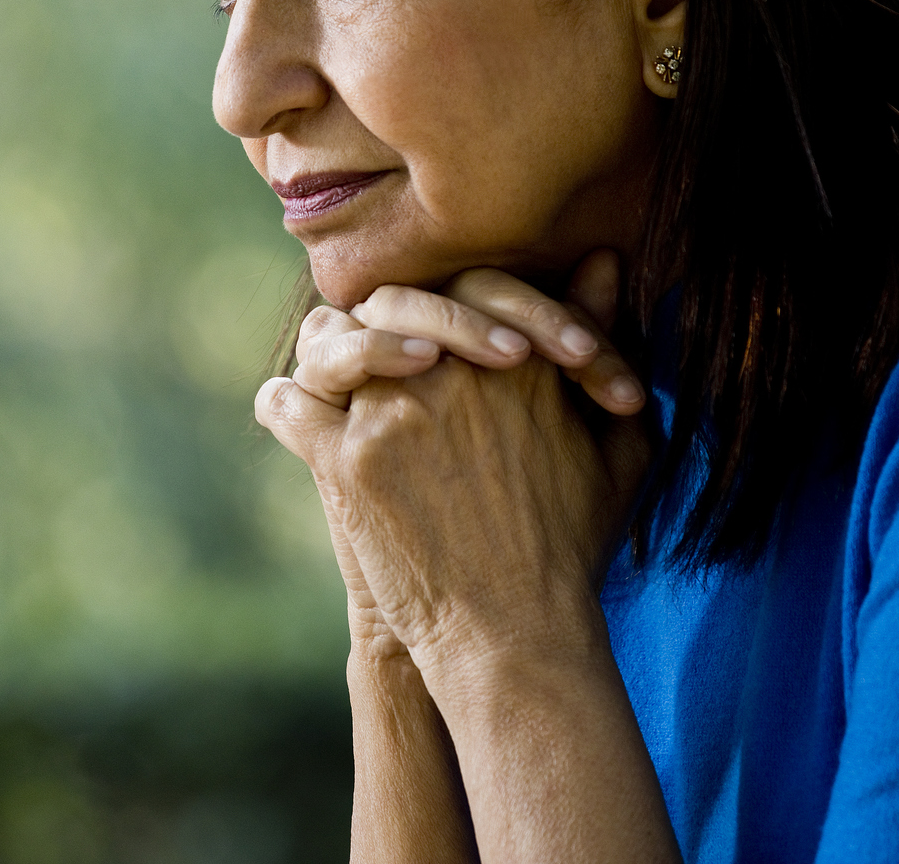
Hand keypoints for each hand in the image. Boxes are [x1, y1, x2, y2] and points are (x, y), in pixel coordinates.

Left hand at [258, 269, 650, 679]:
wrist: (514, 637)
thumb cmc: (572, 544)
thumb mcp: (614, 441)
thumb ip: (605, 338)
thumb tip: (604, 261)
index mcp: (519, 359)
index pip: (470, 287)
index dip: (464, 312)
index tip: (468, 353)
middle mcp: (450, 372)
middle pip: (393, 301)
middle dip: (396, 325)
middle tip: (406, 364)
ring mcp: (390, 411)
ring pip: (330, 339)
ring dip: (334, 353)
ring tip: (349, 382)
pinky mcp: (343, 460)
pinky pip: (285, 403)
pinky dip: (286, 408)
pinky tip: (305, 421)